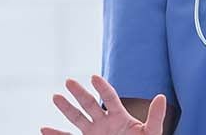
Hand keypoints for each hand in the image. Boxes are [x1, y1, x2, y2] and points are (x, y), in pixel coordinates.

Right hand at [41, 75, 167, 134]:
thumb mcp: (152, 132)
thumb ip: (155, 117)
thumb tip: (161, 97)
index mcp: (119, 117)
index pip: (109, 97)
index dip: (102, 87)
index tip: (94, 77)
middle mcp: (104, 123)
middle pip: (89, 104)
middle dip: (79, 92)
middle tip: (69, 81)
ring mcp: (93, 133)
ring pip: (77, 118)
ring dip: (66, 108)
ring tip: (56, 96)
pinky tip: (44, 129)